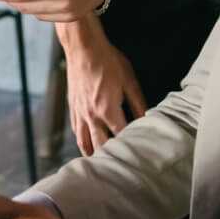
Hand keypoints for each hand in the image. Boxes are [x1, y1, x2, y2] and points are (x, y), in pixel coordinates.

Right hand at [63, 18, 146, 155]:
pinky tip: (85, 144)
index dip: (130, 146)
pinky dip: (81, 140)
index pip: (121, 136)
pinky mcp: (72, 106)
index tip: (138, 156)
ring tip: (99, 166)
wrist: (83, 47)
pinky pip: (76, 129)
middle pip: (101, 144)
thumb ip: (137, 102)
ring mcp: (80, 112)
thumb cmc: (107, 60)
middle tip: (118, 171)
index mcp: (108, 110)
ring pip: (84, 141)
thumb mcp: (128, 80)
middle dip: (110, 158)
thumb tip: (147, 118)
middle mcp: (92, 115)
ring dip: (92, 154)